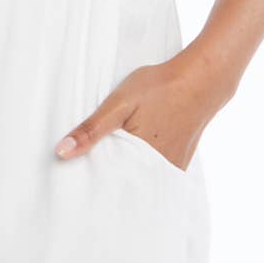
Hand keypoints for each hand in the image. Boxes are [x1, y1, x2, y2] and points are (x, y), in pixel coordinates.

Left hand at [54, 47, 232, 171]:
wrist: (202, 79)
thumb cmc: (160, 87)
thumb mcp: (118, 103)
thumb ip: (91, 129)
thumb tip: (61, 152)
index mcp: (138, 158)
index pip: (108, 182)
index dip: (93, 181)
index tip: (78, 182)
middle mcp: (158, 169)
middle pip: (126, 183)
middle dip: (110, 181)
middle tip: (91, 177)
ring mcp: (173, 166)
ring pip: (142, 178)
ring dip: (128, 175)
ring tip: (113, 166)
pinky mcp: (181, 160)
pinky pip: (157, 172)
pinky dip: (145, 168)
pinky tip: (137, 158)